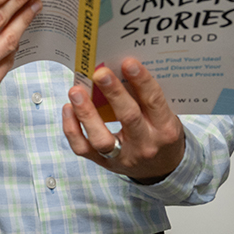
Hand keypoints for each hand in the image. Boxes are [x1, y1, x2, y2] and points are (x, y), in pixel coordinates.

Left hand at [61, 58, 185, 182]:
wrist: (162, 170)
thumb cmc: (160, 134)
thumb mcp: (164, 115)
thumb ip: (146, 96)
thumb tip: (120, 67)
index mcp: (165, 129)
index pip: (154, 102)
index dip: (142, 81)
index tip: (128, 63)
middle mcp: (145, 145)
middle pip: (129, 118)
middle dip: (113, 93)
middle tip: (100, 73)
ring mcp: (123, 157)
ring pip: (101, 139)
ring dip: (86, 113)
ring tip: (76, 91)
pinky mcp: (104, 163)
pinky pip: (82, 148)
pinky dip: (71, 128)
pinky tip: (68, 108)